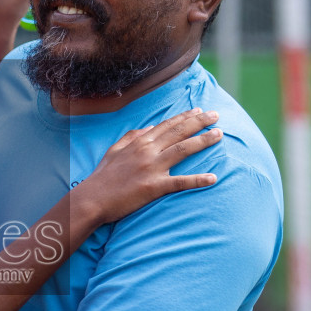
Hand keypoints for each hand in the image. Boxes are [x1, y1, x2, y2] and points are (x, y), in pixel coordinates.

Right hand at [72, 109, 222, 224]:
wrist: (92, 199)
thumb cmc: (102, 176)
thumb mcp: (114, 150)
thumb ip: (132, 136)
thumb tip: (149, 127)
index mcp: (139, 141)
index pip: (167, 125)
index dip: (185, 116)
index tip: (199, 110)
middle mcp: (147, 150)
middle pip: (179, 132)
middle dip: (200, 122)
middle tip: (216, 115)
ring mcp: (152, 168)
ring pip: (183, 150)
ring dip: (203, 141)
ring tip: (219, 134)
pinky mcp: (154, 186)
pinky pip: (180, 182)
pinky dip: (198, 180)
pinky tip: (213, 178)